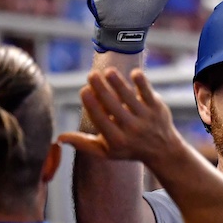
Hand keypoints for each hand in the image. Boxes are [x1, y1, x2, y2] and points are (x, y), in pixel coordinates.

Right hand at [59, 68, 176, 163]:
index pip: (101, 120)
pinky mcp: (157, 108)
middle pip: (114, 107)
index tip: (84, 90)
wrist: (163, 151)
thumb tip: (59, 138)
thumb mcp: (106, 152)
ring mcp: (146, 118)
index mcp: (116, 140)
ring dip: (119, 83)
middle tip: (92, 75)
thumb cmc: (128, 149)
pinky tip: (134, 73)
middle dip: (102, 90)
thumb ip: (83, 144)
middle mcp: (132, 129)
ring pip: (130, 98)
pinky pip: (148, 93)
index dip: (92, 105)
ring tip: (108, 71)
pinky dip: (142, 83)